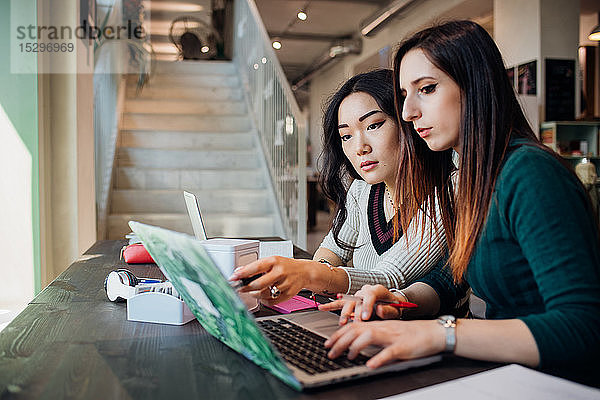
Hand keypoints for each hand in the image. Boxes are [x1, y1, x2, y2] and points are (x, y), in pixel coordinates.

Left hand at [229, 256, 313, 304]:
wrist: (305, 272)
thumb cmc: (285, 266)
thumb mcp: (272, 261)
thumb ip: (256, 267)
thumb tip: (239, 272)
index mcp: (274, 261)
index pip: (255, 267)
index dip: (243, 273)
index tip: (233, 277)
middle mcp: (280, 272)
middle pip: (259, 284)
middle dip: (246, 288)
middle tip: (240, 289)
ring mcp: (285, 284)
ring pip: (264, 294)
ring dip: (255, 294)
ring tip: (253, 291)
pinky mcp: (289, 294)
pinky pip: (271, 301)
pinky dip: (264, 300)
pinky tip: (264, 296)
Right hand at [318, 284, 405, 324]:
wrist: (391, 303)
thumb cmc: (394, 307)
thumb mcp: (396, 309)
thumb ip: (389, 310)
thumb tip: (379, 309)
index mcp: (377, 289)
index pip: (370, 295)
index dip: (367, 306)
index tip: (365, 317)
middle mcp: (365, 290)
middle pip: (358, 300)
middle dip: (356, 312)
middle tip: (356, 323)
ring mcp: (357, 295)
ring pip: (348, 302)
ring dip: (345, 312)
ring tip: (342, 322)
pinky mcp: (352, 301)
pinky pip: (341, 302)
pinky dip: (332, 305)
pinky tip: (322, 307)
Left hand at [324, 320, 444, 368]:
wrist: (433, 332)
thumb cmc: (412, 334)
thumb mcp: (389, 333)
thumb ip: (374, 337)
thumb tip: (356, 344)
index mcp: (379, 325)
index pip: (354, 326)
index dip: (339, 334)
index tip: (328, 343)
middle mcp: (383, 328)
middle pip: (357, 330)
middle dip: (341, 341)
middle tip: (330, 352)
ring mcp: (392, 337)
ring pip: (370, 337)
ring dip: (356, 347)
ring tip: (348, 356)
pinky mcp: (403, 347)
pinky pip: (389, 352)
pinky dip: (379, 358)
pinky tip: (371, 365)